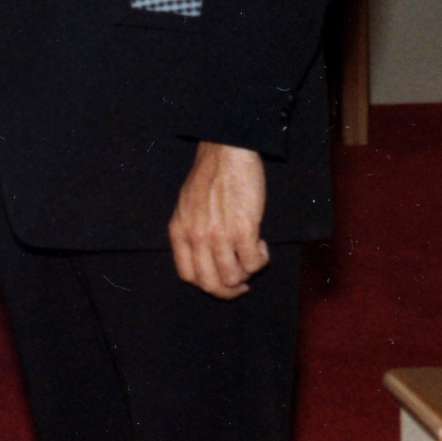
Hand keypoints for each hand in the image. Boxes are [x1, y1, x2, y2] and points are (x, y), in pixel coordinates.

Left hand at [168, 141, 268, 296]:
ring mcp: (219, 235)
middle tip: (242, 283)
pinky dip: (261, 260)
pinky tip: (262, 244)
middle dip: (229, 290)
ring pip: (233, 277)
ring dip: (247, 273)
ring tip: (253, 255)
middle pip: (211, 284)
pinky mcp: (243, 229)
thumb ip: (190, 231)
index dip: (206, 284)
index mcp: (179, 231)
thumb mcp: (186, 205)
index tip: (220, 281)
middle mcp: (196, 236)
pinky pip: (253, 262)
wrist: (226, 150)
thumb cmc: (209, 174)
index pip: (187, 275)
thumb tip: (205, 257)